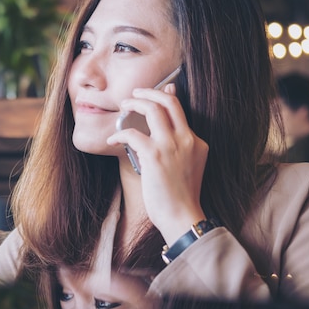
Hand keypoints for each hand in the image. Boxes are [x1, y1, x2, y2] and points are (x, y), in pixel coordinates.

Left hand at [107, 83, 208, 244]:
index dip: (165, 96)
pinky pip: (132, 134)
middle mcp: (186, 139)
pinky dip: (119, 134)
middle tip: (135, 94)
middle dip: (149, 92)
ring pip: (153, 109)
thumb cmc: (180, 198)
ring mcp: (171, 146)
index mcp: (196, 142)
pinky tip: (113, 140)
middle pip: (169, 101)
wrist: (182, 217)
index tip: (156, 91)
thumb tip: (159, 135)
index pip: (180, 110)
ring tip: (123, 106)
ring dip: (134, 104)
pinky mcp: (155, 156)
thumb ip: (178, 149)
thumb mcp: (187, 168)